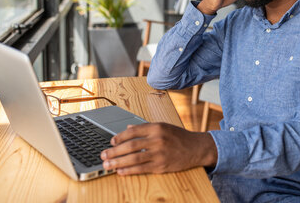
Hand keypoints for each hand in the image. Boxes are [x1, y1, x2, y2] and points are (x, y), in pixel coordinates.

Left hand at [100, 123, 217, 174]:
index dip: (119, 137)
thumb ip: (145, 127)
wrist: (196, 148)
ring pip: (134, 158)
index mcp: (157, 127)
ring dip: (118, 162)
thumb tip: (128, 128)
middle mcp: (157, 139)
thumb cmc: (179, 137)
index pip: (133, 131)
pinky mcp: (162, 166)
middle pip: (130, 146)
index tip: (111, 142)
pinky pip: (142, 169)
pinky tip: (121, 171)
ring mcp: (159, 153)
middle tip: (103, 155)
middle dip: (114, 151)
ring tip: (107, 165)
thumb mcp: (163, 126)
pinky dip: (129, 170)